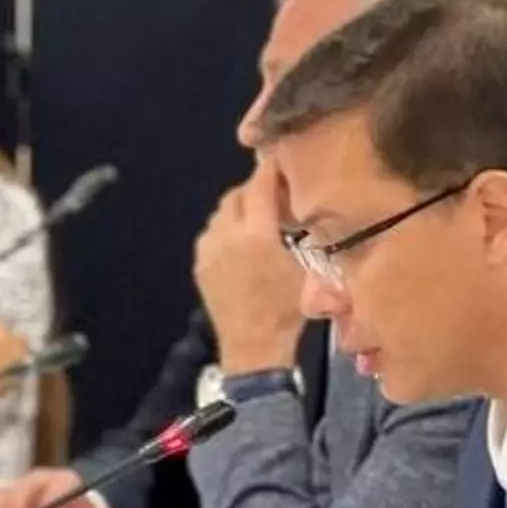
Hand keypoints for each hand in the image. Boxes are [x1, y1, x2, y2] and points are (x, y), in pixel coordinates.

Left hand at [193, 162, 304, 371]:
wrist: (253, 347)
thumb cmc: (287, 310)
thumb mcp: (306, 269)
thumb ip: (299, 233)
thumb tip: (298, 206)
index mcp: (257, 234)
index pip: (260, 185)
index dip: (270, 169)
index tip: (280, 160)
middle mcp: (227, 235)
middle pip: (237, 195)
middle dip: (255, 191)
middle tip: (275, 198)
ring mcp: (208, 250)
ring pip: (222, 213)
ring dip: (240, 211)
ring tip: (259, 224)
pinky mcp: (200, 264)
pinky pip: (211, 234)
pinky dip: (226, 230)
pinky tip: (241, 246)